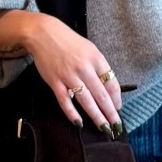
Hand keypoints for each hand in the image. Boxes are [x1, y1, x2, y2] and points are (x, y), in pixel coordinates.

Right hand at [0, 11, 122, 131]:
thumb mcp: (89, 49)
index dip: (117, 98)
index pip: (111, 83)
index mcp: (96, 58)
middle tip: (116, 126)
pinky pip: (65, 101)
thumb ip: (98, 67)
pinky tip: (79, 122)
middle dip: (110, 113)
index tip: (118, 108)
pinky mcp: (55, 82)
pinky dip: (72, 113)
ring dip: (96, 116)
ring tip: (103, 127)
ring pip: (86, 101)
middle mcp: (84, 68)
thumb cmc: (68, 41)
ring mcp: (69, 76)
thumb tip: (108, 88)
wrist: (43, 33)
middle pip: (101, 95)